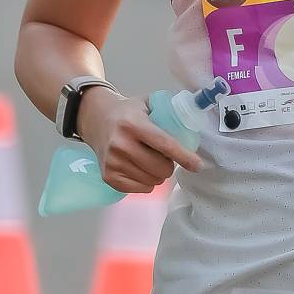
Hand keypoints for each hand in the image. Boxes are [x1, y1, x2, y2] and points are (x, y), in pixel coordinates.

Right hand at [78, 87, 202, 191]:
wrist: (95, 119)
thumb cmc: (128, 113)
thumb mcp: (147, 104)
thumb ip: (168, 111)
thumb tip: (195, 119)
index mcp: (133, 124)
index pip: (164, 144)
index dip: (184, 156)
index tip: (198, 165)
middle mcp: (121, 144)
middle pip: (160, 169)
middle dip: (169, 165)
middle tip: (163, 156)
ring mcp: (113, 162)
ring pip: (152, 181)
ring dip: (157, 174)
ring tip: (149, 161)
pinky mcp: (108, 176)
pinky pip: (139, 189)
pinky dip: (145, 183)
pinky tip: (139, 169)